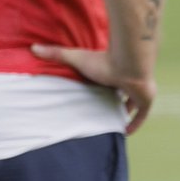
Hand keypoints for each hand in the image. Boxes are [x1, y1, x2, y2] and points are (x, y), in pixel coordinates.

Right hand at [30, 44, 155, 133]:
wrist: (129, 63)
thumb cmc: (104, 60)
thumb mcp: (76, 58)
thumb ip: (56, 53)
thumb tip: (33, 47)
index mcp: (114, 70)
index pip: (110, 80)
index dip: (105, 86)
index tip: (97, 94)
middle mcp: (128, 80)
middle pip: (123, 91)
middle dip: (116, 99)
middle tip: (104, 111)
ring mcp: (139, 90)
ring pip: (134, 102)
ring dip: (125, 110)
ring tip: (113, 122)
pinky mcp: (146, 100)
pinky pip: (143, 115)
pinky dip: (136, 123)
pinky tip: (127, 132)